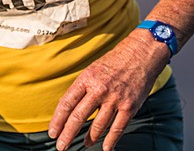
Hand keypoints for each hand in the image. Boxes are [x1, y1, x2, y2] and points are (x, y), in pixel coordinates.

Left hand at [48, 31, 168, 150]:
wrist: (141, 53)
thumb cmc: (114, 61)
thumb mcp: (92, 69)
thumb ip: (82, 88)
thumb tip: (66, 106)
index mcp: (86, 79)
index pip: (67, 103)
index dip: (58, 120)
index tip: (53, 132)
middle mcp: (99, 89)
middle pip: (78, 117)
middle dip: (68, 134)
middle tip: (61, 147)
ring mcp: (115, 98)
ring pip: (98, 125)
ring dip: (89, 138)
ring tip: (84, 144)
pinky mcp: (130, 106)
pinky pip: (118, 128)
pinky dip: (111, 140)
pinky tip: (106, 148)